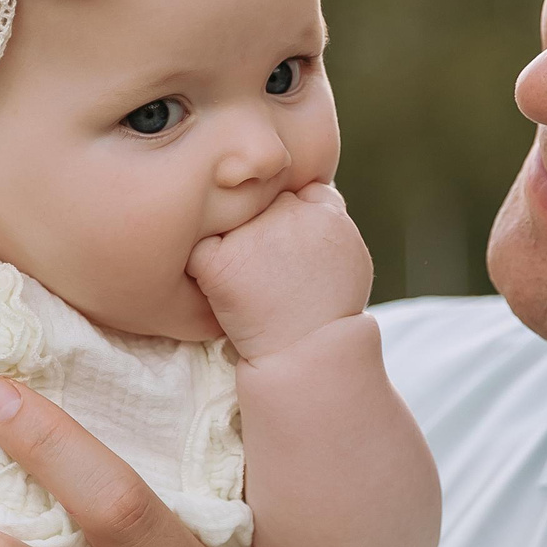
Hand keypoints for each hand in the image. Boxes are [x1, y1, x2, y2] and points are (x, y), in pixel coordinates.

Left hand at [188, 182, 372, 360]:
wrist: (308, 359)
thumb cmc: (328, 311)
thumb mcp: (350, 254)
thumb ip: (329, 215)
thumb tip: (307, 187)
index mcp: (323, 210)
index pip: (293, 189)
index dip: (285, 215)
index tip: (287, 249)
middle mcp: (288, 214)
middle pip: (258, 200)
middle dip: (255, 224)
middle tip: (265, 268)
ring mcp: (252, 236)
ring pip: (226, 218)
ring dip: (228, 240)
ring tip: (247, 281)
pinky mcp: (219, 262)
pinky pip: (196, 249)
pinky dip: (200, 266)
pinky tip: (219, 288)